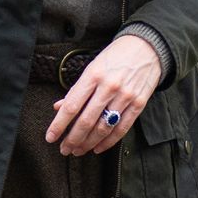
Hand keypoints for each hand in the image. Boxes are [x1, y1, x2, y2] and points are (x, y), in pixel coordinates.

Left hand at [45, 35, 160, 156]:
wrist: (147, 47)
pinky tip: (97, 147)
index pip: (72, 105)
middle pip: (86, 121)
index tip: (50, 137)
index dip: (59, 124)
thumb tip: (59, 107)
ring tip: (78, 150)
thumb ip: (77, 89)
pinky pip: (122, 129)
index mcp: (93, 75)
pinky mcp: (139, 104)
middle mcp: (109, 86)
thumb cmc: (115, 56)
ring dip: (88, 143)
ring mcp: (125, 96)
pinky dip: (108, 142)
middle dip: (72, 139)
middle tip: (64, 149)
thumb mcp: (92, 66)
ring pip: (103, 128)